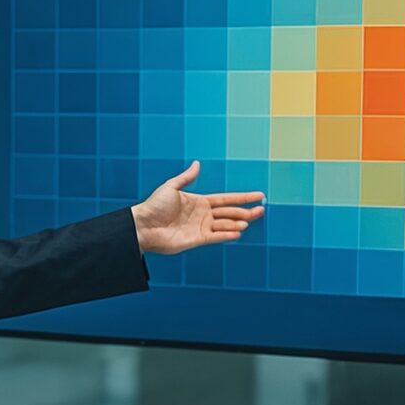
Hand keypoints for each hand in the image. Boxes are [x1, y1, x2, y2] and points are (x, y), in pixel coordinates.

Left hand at [131, 161, 265, 253]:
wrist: (143, 226)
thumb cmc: (154, 206)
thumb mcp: (171, 187)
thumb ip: (186, 178)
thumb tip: (197, 164)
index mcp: (199, 201)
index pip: (226, 199)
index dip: (242, 197)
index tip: (258, 195)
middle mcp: (203, 215)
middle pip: (229, 212)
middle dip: (245, 211)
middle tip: (261, 210)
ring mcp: (201, 228)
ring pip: (225, 225)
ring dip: (237, 223)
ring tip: (249, 220)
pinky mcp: (196, 240)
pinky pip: (216, 237)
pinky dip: (227, 235)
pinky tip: (238, 232)